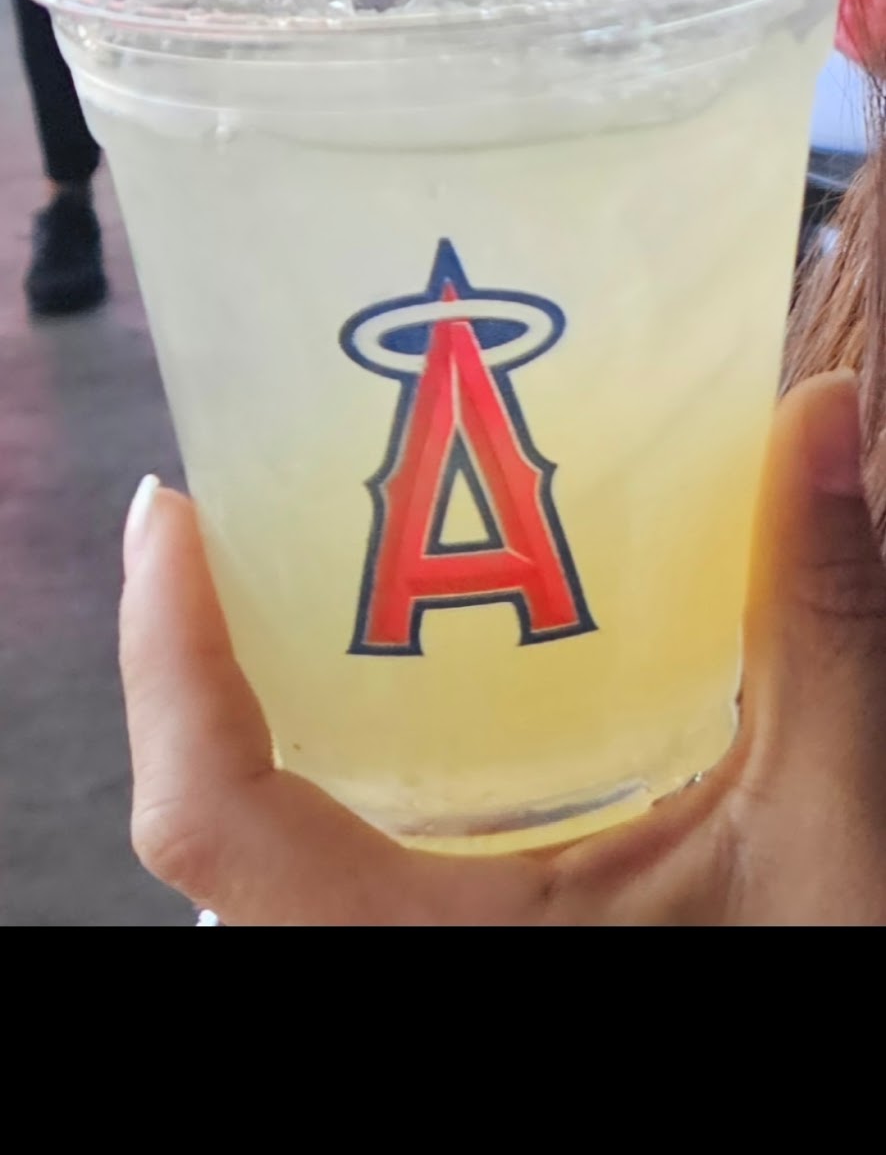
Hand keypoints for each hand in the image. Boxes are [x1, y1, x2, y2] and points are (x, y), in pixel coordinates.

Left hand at [120, 374, 885, 926]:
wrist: (841, 1133)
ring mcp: (399, 965)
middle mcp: (374, 964)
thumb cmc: (826, 988)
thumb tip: (817, 418)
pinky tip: (410, 693)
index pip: (210, 814)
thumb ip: (813, 629)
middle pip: (212, 816)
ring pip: (266, 851)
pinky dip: (330, 771)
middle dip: (202, 658)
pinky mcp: (440, 956)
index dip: (161, 654)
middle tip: (242, 515)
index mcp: (415, 952)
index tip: (171, 510)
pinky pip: (330, 870)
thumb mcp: (820, 832)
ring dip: (259, 717)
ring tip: (305, 580)